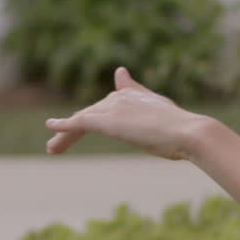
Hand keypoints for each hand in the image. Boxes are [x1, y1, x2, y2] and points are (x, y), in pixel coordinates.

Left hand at [45, 67, 204, 159]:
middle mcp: (120, 97)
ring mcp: (114, 107)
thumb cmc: (184, 132)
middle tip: (56, 146)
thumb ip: (150, 105)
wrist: (189, 133)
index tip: (76, 118)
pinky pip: (79, 122)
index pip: (108, 103)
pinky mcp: (108, 121)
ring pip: (81, 121)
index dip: (91, 113)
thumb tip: (143, 89)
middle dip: (72, 131)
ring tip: (51, 149)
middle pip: (90, 114)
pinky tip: (51, 128)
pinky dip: (64, 126)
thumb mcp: (165, 117)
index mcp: (135, 96)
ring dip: (64, 136)